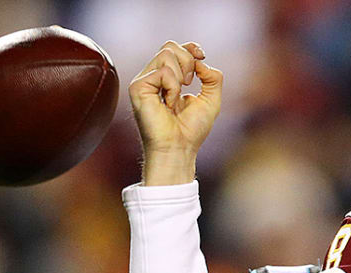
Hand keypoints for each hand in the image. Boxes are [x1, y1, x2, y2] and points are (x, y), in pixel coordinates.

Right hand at [128, 40, 222, 184]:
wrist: (178, 148)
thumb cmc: (191, 129)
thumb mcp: (211, 99)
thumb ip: (212, 77)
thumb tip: (201, 60)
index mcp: (167, 78)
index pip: (174, 48)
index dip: (190, 48)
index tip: (202, 55)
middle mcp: (152, 76)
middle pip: (170, 46)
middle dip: (188, 62)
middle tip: (189, 85)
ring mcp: (143, 81)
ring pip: (166, 54)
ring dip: (181, 76)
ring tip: (176, 98)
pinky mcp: (137, 87)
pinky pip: (162, 72)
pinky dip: (173, 87)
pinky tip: (168, 103)